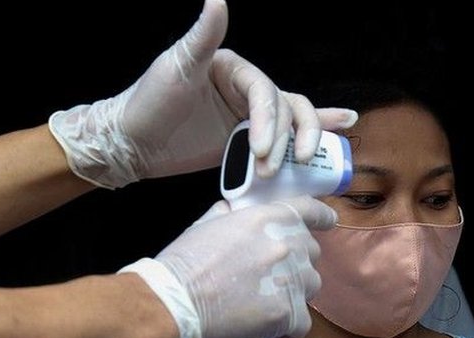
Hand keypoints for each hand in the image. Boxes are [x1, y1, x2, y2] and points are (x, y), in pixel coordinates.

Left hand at [49, 0, 356, 188]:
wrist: (130, 141)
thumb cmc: (147, 101)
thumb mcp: (176, 67)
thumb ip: (202, 36)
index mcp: (233, 68)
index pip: (265, 92)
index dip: (268, 121)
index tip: (260, 149)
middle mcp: (246, 88)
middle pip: (286, 108)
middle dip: (286, 138)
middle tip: (272, 164)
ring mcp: (248, 114)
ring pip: (292, 122)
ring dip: (298, 143)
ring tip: (296, 164)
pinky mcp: (246, 138)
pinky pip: (286, 132)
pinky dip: (316, 127)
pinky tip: (343, 124)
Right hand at [120, 197, 336, 337]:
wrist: (173, 302)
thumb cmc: (183, 263)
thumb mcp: (207, 223)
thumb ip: (230, 215)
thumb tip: (233, 212)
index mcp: (269, 218)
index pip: (310, 210)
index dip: (322, 217)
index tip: (329, 223)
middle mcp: (288, 245)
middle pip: (311, 254)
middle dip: (295, 264)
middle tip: (267, 279)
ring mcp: (292, 280)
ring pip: (311, 288)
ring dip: (294, 295)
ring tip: (264, 305)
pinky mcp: (289, 314)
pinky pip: (303, 323)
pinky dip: (288, 328)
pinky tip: (267, 329)